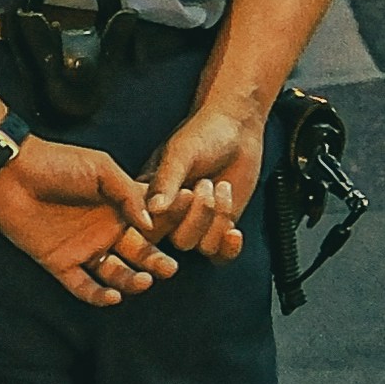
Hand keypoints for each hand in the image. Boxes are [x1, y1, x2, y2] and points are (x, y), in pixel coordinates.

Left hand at [0, 131, 177, 304]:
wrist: (13, 172)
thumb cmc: (59, 162)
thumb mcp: (102, 169)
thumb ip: (128, 194)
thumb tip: (151, 223)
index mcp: (120, 206)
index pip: (153, 222)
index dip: (172, 228)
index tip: (191, 230)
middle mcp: (106, 230)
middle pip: (139, 253)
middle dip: (156, 262)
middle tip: (169, 268)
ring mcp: (84, 248)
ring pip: (116, 274)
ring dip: (132, 280)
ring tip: (143, 280)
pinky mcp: (61, 263)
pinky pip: (84, 287)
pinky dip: (100, 295)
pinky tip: (114, 296)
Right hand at [134, 99, 270, 261]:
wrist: (236, 129)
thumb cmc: (203, 134)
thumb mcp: (181, 154)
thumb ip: (167, 181)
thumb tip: (154, 210)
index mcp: (149, 199)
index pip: (148, 228)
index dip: (166, 220)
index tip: (185, 193)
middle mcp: (170, 217)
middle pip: (180, 241)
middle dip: (200, 214)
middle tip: (206, 182)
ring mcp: (196, 225)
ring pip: (203, 246)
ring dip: (218, 218)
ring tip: (222, 187)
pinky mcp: (219, 229)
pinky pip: (221, 255)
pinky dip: (230, 247)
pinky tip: (235, 231)